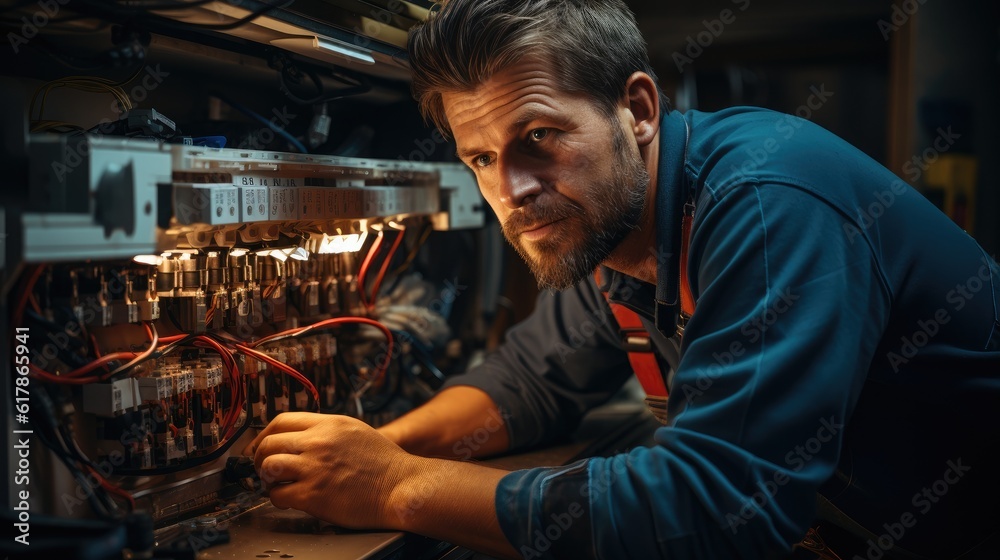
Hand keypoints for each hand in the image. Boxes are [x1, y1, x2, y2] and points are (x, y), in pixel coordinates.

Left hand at [244, 412, 416, 529]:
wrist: (401, 487)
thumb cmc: (385, 464)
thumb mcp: (356, 431)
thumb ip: (328, 430)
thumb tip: (302, 437)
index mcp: (330, 424)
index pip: (282, 420)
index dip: (265, 434)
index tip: (260, 444)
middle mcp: (319, 442)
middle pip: (270, 442)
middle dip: (260, 456)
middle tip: (264, 467)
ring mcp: (315, 468)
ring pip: (269, 466)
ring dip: (266, 477)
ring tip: (275, 483)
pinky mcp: (313, 495)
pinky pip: (278, 495)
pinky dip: (278, 498)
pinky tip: (288, 499)